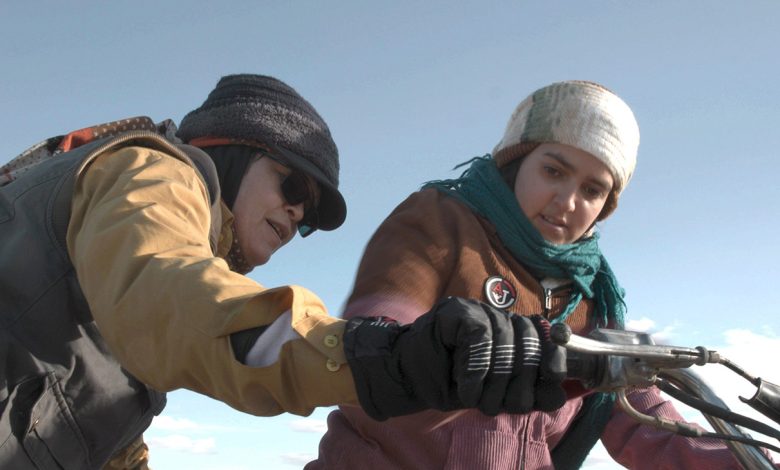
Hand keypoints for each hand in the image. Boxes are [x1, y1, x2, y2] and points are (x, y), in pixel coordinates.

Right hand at [343, 296, 566, 420]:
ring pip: (506, 338)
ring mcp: (477, 309)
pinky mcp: (456, 310)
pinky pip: (480, 336)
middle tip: (496, 405)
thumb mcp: (494, 395)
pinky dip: (475, 368)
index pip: (546, 336)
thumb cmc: (450, 384)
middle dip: (518, 381)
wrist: (406, 377)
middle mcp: (499, 316)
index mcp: (512, 334)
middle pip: (529, 340)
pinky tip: (465, 386)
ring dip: (493, 379)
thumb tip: (559, 393)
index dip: (554, 355)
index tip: (554, 376)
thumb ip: (525, 392)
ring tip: (476, 400)